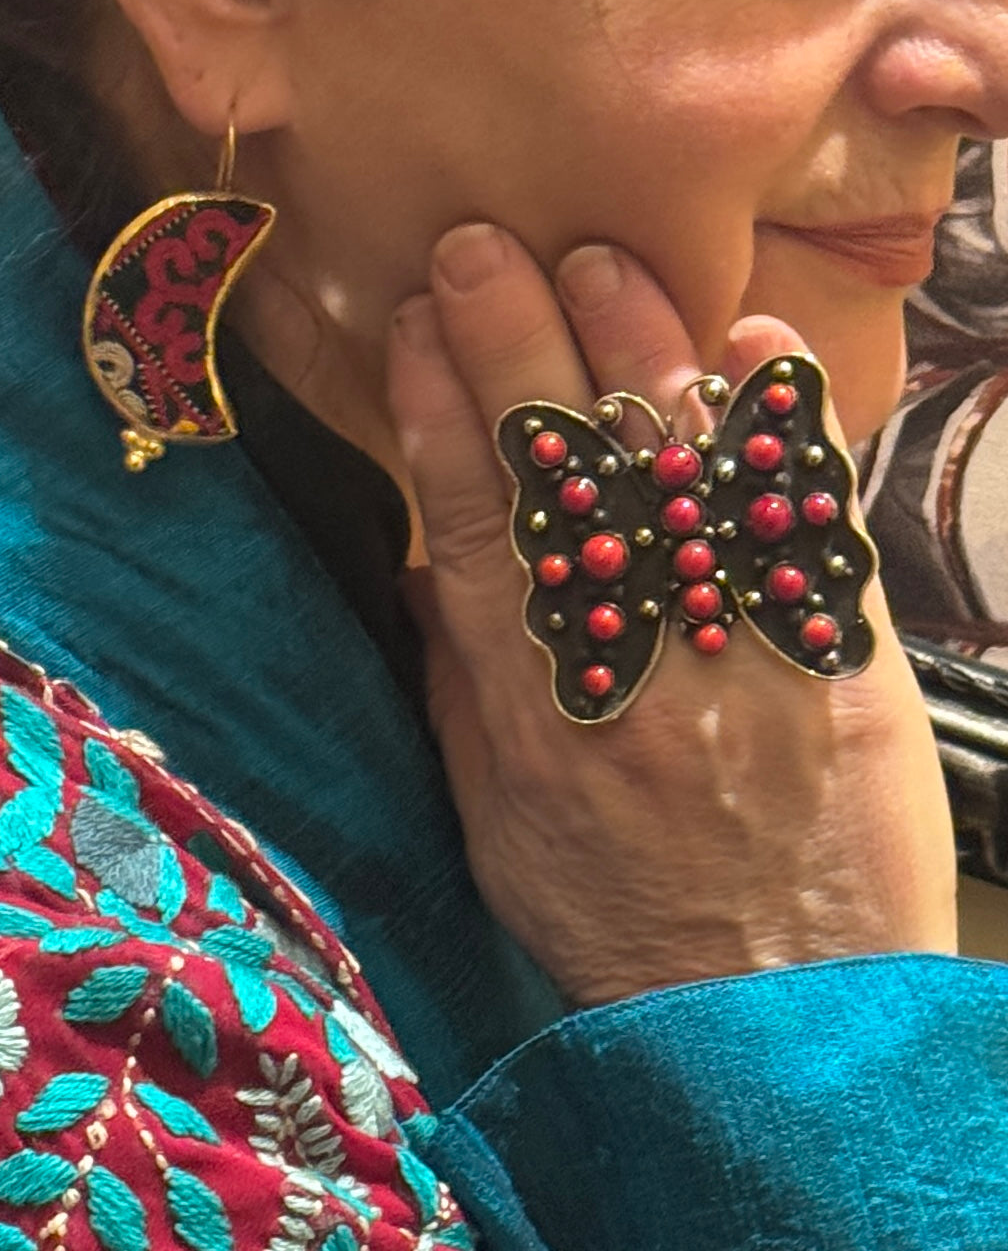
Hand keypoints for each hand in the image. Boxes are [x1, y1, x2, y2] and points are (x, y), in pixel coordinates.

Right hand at [387, 225, 956, 1006]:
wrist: (774, 1003)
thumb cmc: (617, 910)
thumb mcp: (496, 815)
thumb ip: (466, 679)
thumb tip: (435, 562)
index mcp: (531, 702)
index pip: (473, 518)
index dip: (439, 408)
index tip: (414, 322)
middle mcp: (631, 655)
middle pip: (566, 469)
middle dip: (517, 343)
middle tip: (484, 247)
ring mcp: (741, 644)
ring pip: (681, 467)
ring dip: (638, 349)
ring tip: (602, 262)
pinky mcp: (838, 649)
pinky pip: (809, 512)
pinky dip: (783, 420)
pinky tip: (753, 343)